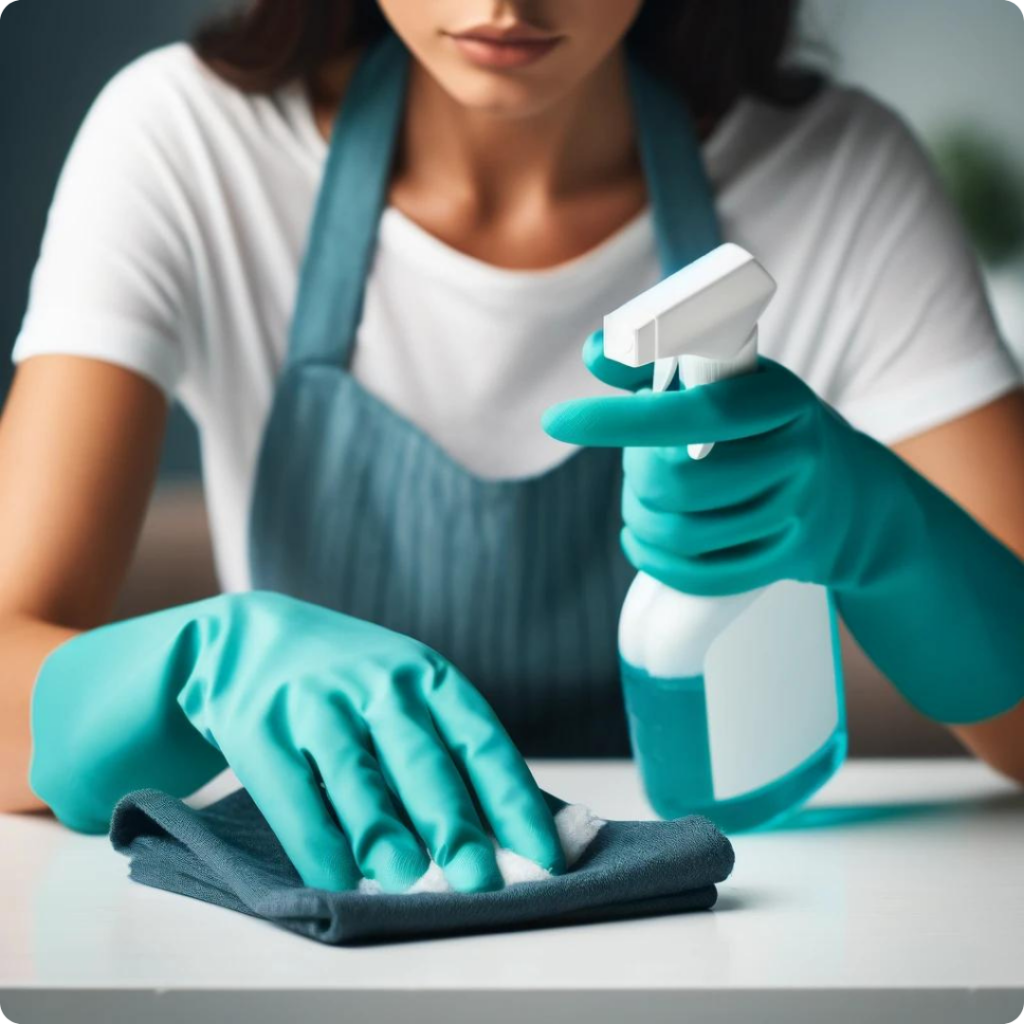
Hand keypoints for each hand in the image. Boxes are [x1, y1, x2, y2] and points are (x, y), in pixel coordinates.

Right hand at [31, 592, 564, 893]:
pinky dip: (316, 839)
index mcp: (428, 677)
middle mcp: (378, 682)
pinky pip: (293, 791)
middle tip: (481, 881)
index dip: (513, 800)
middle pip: (423, 760)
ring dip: (386, 833)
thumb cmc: (350, 690)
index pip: (481, 741)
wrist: (245, 644)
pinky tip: (337, 877)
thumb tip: (504, 841)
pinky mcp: (262, 727)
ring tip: (411, 882)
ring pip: (359, 777)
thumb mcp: (404, 695)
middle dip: (454, 825)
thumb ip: (446, 753)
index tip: (541, 857)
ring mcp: (318, 701)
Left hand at [543, 330, 903, 597]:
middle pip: (680, 483)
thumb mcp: (728, 382)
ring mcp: (796, 513)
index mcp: (780, 398)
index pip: (694, 412)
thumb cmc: (764, 427)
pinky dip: (658, 562)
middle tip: (638, 465)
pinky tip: (642, 542)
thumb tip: (593, 353)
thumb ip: (657, 365)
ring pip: (684, 532)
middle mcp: (797, 454)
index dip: (621, 420)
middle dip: (636, 475)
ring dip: (640, 518)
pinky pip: (704, 576)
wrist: (849, 494)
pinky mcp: (786, 559)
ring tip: (640, 501)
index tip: (556, 420)